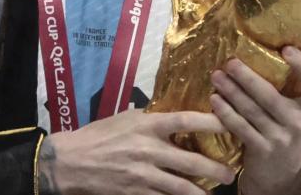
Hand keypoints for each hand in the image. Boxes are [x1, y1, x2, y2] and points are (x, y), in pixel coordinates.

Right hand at [37, 109, 233, 194]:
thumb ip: (149, 118)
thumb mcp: (125, 118)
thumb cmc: (98, 136)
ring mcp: (143, 175)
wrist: (71, 162)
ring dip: (200, 193)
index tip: (229, 122)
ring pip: (181, 188)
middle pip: (191, 162)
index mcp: (147, 126)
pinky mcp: (136, 193)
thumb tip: (173, 114)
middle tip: (229, 174)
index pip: (186, 120)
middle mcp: (149, 150)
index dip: (211, 121)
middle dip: (215, 170)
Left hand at [209, 49, 300, 194]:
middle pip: (270, 95)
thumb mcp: (290, 112)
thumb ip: (283, 90)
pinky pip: (241, 127)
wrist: (278, 173)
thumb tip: (257, 51)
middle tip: (230, 62)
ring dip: (231, 91)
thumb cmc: (281, 130)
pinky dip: (226, 112)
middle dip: (247, 77)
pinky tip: (215, 100)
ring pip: (252, 110)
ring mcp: (280, 138)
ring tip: (216, 76)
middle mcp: (298, 122)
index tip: (286, 49)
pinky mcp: (263, 150)